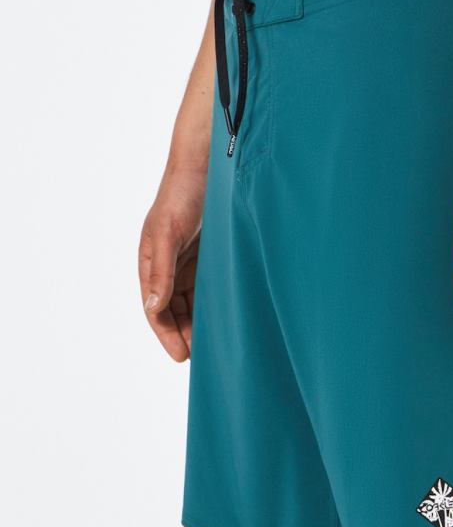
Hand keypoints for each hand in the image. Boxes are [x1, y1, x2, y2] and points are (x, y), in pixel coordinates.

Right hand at [139, 166, 205, 361]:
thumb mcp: (167, 233)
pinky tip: (227, 317)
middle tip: (203, 360)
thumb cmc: (181, 195)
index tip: (182, 357)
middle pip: (174, 311)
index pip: (155, 310)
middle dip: (185, 335)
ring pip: (192, 302)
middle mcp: (168, 266)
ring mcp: (189, 262)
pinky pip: (208, 286)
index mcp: (151, 263)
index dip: (167, 335)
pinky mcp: (208, 255)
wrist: (206, 167)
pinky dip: (213, 303)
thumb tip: (154, 308)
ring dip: (200, 322)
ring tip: (216, 345)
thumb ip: (161, 270)